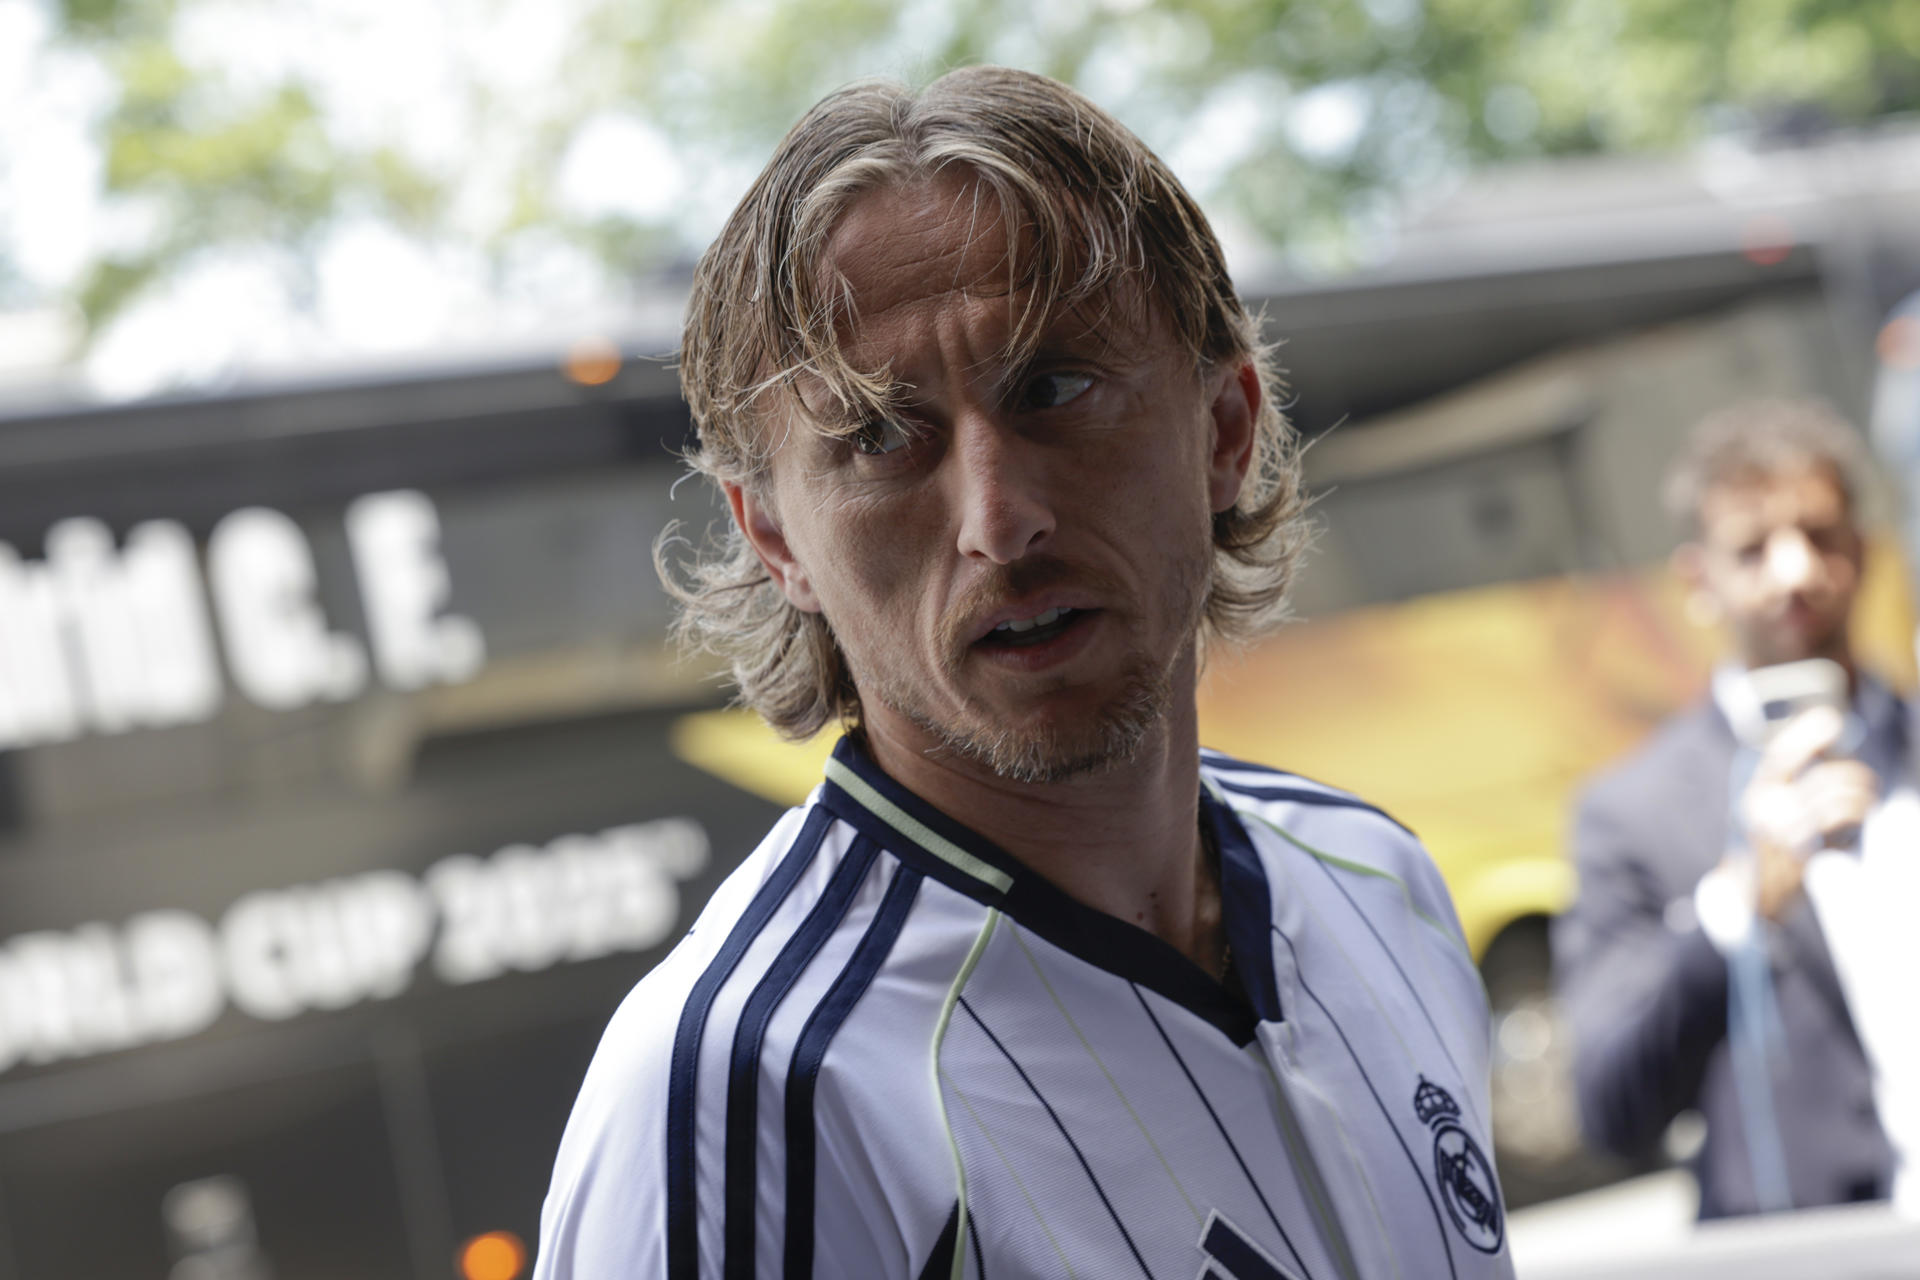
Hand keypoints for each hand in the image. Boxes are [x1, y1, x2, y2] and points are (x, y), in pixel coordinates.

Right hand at [1734, 707, 1878, 920]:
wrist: (1752, 894)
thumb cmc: (1771, 844)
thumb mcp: (1772, 808)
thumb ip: (1793, 781)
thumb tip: (1831, 745)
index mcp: (1755, 792)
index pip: (1780, 755)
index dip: (1806, 734)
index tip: (1831, 718)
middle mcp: (1764, 811)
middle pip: (1821, 779)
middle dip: (1853, 775)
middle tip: (1867, 781)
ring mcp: (1782, 835)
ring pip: (1837, 802)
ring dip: (1862, 798)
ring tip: (1867, 801)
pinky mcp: (1802, 857)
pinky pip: (1840, 827)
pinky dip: (1857, 821)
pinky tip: (1859, 824)